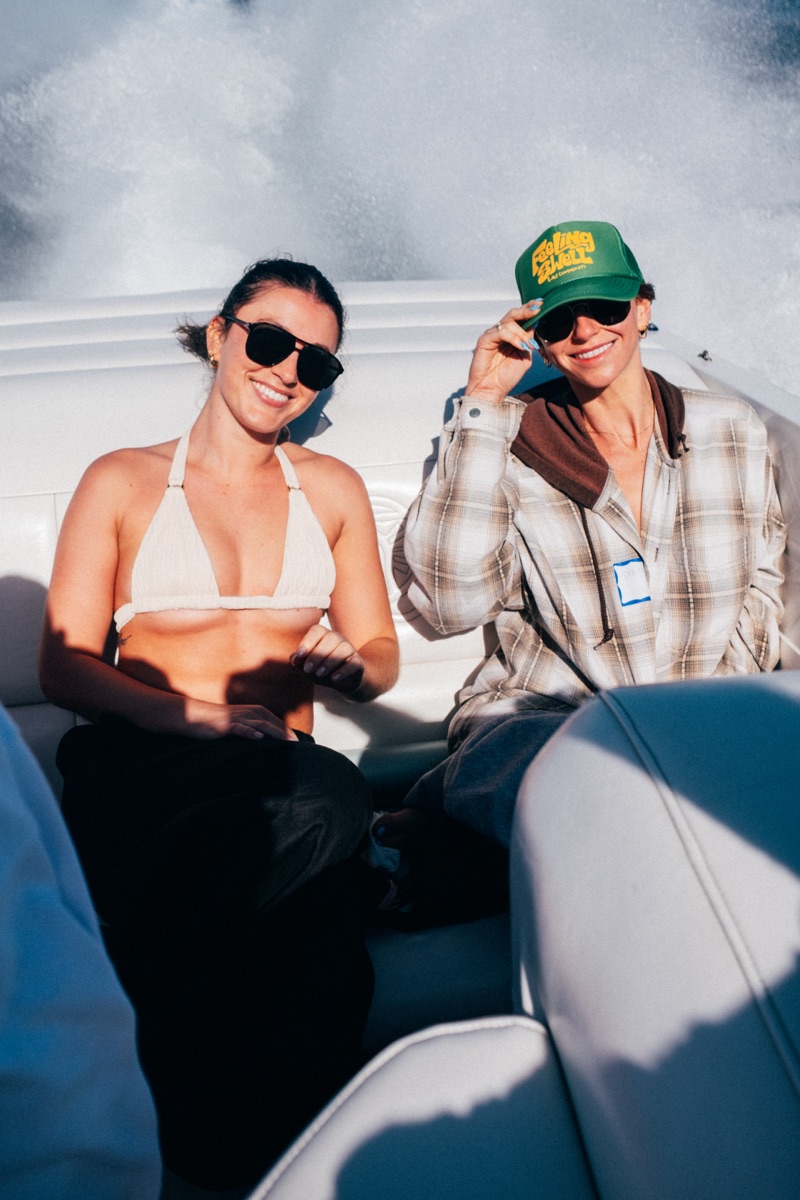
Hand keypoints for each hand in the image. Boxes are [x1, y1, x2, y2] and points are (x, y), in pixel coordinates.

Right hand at [182, 698, 297, 740]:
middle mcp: (248, 712)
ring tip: (286, 743)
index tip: (298, 743)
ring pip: (260, 724)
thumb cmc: (217, 722)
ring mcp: (237, 718)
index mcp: (253, 711)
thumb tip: (265, 739)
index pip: (275, 721)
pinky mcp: (226, 725)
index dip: (287, 731)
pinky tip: (258, 737)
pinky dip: (249, 732)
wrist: (194, 716)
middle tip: (297, 745)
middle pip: (272, 722)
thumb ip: (252, 728)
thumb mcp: (237, 723)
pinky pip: (240, 727)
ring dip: (274, 733)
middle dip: (285, 733)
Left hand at [291, 624, 364, 693]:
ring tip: (320, 673)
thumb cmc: (323, 671)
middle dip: (317, 654)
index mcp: (324, 636)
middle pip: (331, 638)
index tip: (300, 655)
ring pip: (343, 648)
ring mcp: (350, 650)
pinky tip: (334, 678)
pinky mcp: (358, 663)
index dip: (308, 641)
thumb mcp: (309, 668)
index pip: (317, 630)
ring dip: (330, 661)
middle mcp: (338, 639)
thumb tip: (294, 658)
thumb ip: (300, 663)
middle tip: (308, 669)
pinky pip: (354, 663)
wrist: (344, 682)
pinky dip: (344, 670)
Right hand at [465, 300, 542, 403]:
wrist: (493, 391)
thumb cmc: (507, 377)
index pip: (521, 317)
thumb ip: (529, 341)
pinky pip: (502, 332)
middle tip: (538, 308)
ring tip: (530, 346)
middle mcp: (501, 332)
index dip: (530, 309)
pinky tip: (521, 346)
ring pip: (509, 323)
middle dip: (527, 310)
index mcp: (511, 335)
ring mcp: (492, 335)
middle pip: (514, 314)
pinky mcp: (485, 340)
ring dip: (523, 333)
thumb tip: (536, 324)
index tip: (542, 304)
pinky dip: (514, 338)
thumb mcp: (525, 356)